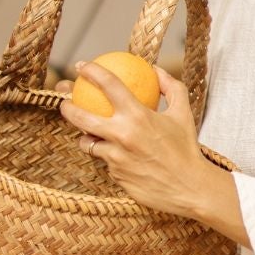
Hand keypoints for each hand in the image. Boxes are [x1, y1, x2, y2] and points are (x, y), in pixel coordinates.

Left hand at [56, 62, 217, 220]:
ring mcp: (115, 158)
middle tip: (65, 102)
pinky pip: (104, 162)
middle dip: (67, 106)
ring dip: (85, 137)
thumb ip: (170, 86)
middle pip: (81, 117)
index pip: (108, 85)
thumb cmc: (186, 148)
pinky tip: (111, 155)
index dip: (91, 71)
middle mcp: (122, 135)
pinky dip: (107, 156)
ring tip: (86, 133)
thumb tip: (154, 69)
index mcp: (138, 115)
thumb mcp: (183, 112)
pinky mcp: (115, 176)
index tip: (81, 66)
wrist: (189, 188)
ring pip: (88, 143)